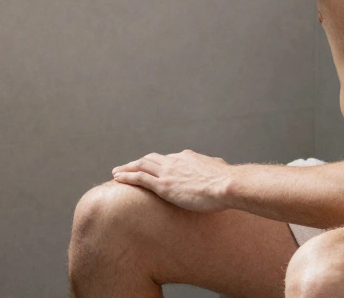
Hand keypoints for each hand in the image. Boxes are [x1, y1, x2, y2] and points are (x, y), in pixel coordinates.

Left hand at [112, 149, 232, 212]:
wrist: (226, 185)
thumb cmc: (226, 181)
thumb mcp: (220, 168)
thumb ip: (214, 167)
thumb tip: (220, 167)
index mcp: (187, 157)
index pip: (167, 159)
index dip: (156, 164)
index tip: (150, 168)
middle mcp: (175, 161)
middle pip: (150, 159)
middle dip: (137, 163)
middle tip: (127, 167)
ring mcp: (168, 172)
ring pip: (141, 166)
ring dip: (127, 168)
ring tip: (116, 172)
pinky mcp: (163, 185)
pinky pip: (139, 178)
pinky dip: (127, 177)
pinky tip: (117, 178)